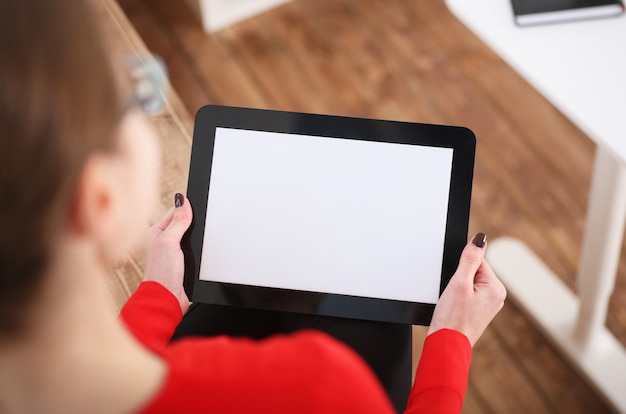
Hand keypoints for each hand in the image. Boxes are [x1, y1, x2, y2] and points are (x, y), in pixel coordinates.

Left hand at [143, 193, 192, 314]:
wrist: (168, 299)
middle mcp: (166, 240)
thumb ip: (177, 221)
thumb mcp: (169, 241)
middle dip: (196, 222)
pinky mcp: (185, 262)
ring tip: (203, 235)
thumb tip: (182, 201)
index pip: (175, 211)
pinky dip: (202, 249)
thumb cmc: (161, 273)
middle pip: (186, 223)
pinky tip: (203, 250)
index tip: (199, 203)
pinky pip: (197, 250)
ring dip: (199, 237)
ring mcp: (176, 251)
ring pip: (193, 236)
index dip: (187, 206)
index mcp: (157, 231)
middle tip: (204, 219)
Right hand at [428, 233, 506, 346]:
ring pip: (468, 284)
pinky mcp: (478, 311)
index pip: (477, 262)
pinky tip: (454, 310)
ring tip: (453, 305)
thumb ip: (470, 258)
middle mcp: (496, 296)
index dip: (460, 270)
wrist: (446, 345)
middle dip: (458, 280)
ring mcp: (488, 305)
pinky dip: (457, 299)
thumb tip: (480, 239)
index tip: (455, 286)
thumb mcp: (459, 283)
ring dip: (457, 290)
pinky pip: (467, 295)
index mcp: (496, 288)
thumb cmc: (452, 318)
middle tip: (453, 297)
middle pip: (473, 272)